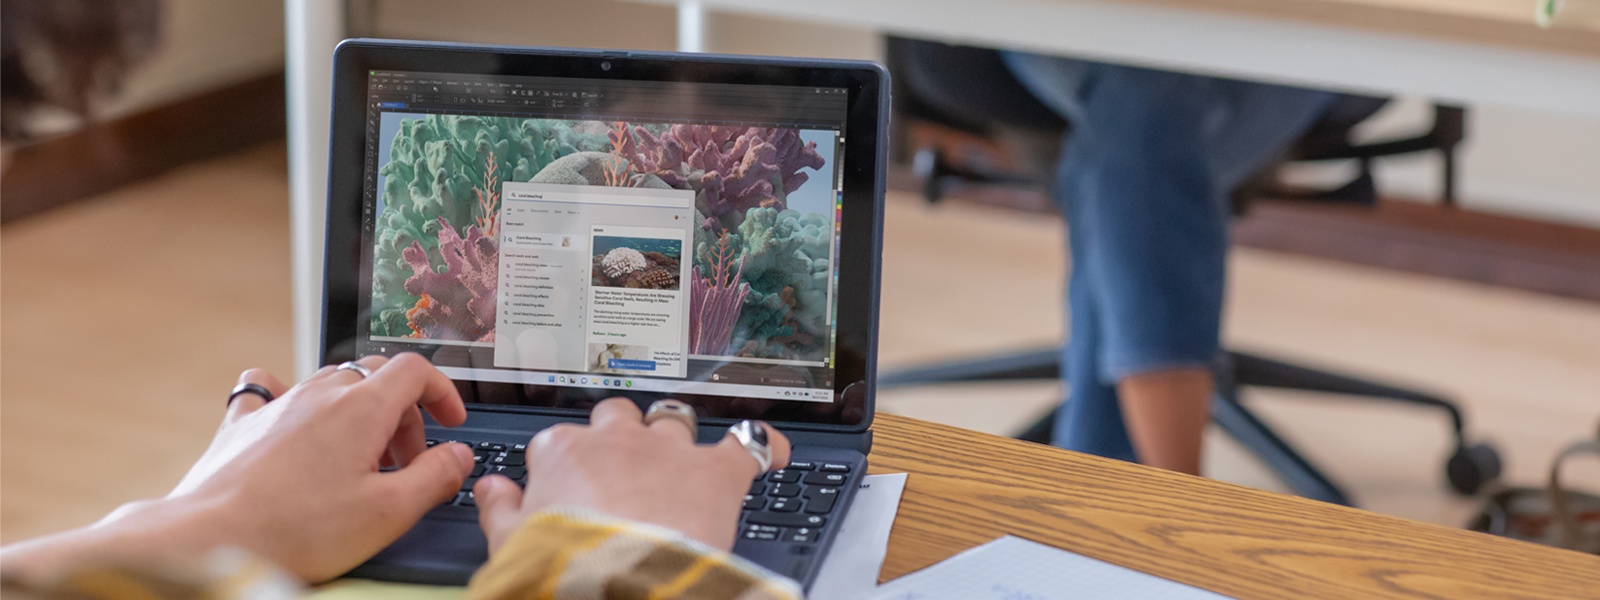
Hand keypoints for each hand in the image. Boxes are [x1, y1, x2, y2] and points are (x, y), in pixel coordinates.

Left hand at [1, 354, 474, 581]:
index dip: (443, 392)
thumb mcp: (388, 513)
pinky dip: (292, 400)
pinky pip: (270, 390)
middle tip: (405, 463)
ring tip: (358, 461)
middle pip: (377, 379)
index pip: (416, 370)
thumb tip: (458, 456)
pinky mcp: (243, 424)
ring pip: (332, 384)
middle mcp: (320, 393)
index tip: (451, 422)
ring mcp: (277, 404)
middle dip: (403, 416)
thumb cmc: (294, 530)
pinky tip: (291, 423)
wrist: (208, 540)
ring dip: (358, 414)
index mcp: (361, 408)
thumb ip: (435, 478)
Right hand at [474, 398, 790, 552]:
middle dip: (622, 437)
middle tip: (627, 472)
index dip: (570, 464)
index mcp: (563, 453)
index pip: (561, 441)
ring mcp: (668, 450)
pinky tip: (773, 450)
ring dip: (677, 437)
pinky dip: (763, 444)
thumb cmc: (563, 570)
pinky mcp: (716, 471)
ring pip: (674, 420)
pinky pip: (749, 442)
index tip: (572, 488)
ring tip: (683, 464)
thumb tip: (489, 488)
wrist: (616, 587)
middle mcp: (616, 439)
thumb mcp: (510, 547)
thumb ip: (499, 509)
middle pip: (618, 416)